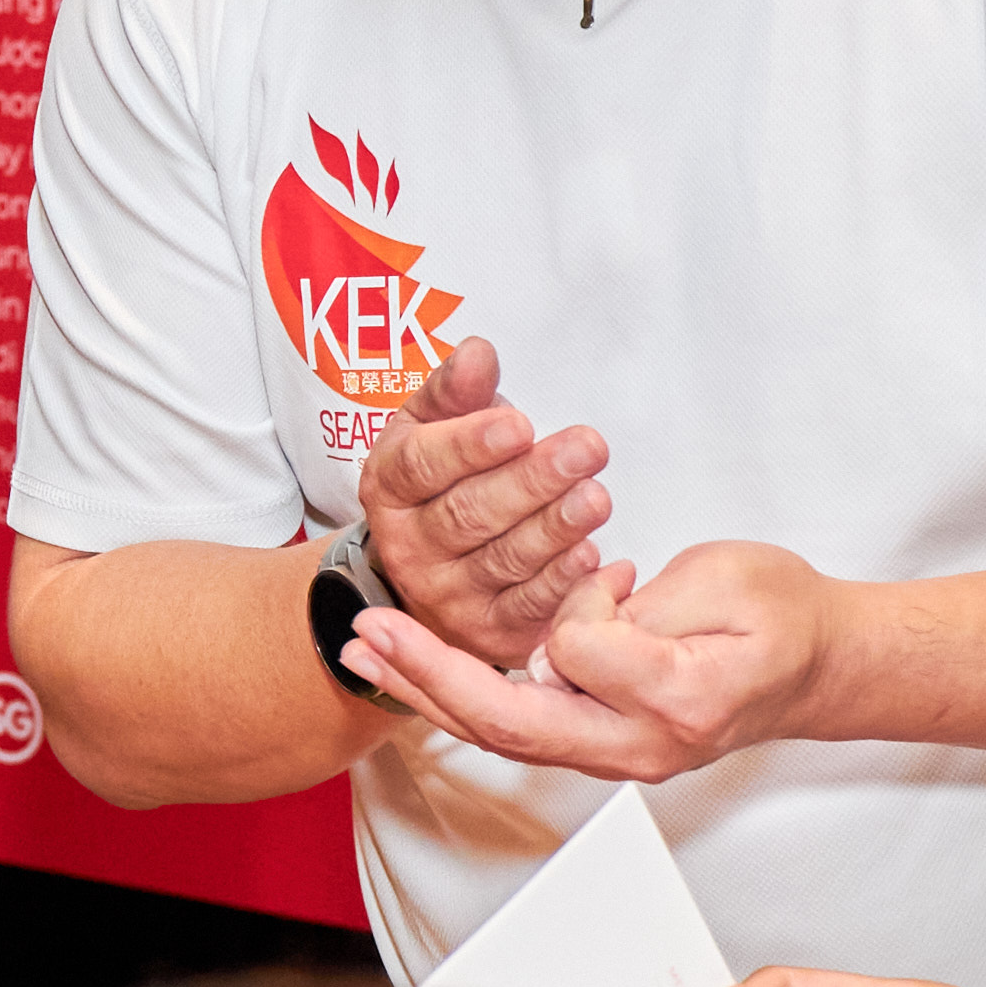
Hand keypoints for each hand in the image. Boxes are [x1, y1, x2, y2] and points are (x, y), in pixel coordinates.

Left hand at [349, 537, 840, 779]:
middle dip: (430, 675)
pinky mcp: (601, 744)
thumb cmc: (783, 615)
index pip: (579, 653)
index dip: (577, 602)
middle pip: (512, 721)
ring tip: (365, 650)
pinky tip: (414, 668)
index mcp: (677, 699)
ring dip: (428, 689)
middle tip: (370, 631)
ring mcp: (617, 754)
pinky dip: (460, 697)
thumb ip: (647, 606)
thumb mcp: (727, 581)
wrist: (818, 666)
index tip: (611, 574)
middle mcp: (639, 744)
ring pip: (502, 733)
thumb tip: (576, 628)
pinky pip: (519, 727)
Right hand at [354, 343, 616, 674]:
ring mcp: (445, 597)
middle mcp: (408, 547)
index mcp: (388, 487)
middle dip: (531, 481)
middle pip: (468, 514)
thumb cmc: (447, 480)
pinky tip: (597, 557)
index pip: (422, 465)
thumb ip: (456, 391)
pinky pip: (527, 610)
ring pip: (503, 561)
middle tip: (586, 448)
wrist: (439, 565)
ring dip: (555, 529)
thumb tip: (477, 352)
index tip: (520, 425)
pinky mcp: (487, 634)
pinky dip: (564, 584)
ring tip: (596, 498)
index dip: (470, 446)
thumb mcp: (436, 428)